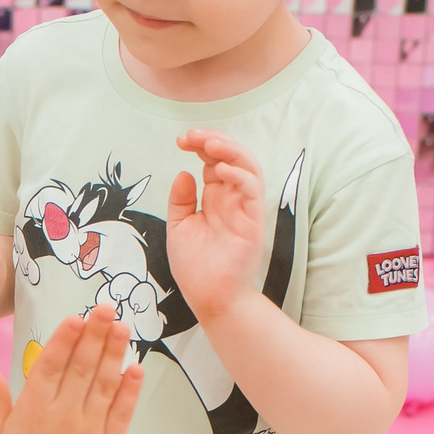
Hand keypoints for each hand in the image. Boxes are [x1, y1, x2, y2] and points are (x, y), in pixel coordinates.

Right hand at [0, 302, 141, 433]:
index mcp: (33, 411)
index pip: (51, 366)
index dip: (65, 339)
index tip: (77, 318)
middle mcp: (63, 416)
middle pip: (82, 368)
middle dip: (95, 335)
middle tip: (107, 309)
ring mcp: (89, 431)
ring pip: (105, 384)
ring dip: (115, 354)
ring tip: (122, 328)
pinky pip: (122, 413)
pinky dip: (130, 390)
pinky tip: (136, 368)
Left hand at [164, 130, 264, 323]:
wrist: (209, 297)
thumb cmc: (195, 267)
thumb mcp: (179, 226)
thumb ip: (181, 200)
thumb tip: (184, 172)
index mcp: (216, 197)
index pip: (214, 160)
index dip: (200, 145)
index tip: (181, 140)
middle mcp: (232, 198)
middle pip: (232, 157)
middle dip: (213, 140)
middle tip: (192, 136)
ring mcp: (245, 208)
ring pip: (248, 167)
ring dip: (231, 151)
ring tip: (209, 145)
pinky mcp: (253, 221)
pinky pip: (253, 191)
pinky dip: (240, 176)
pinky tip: (220, 170)